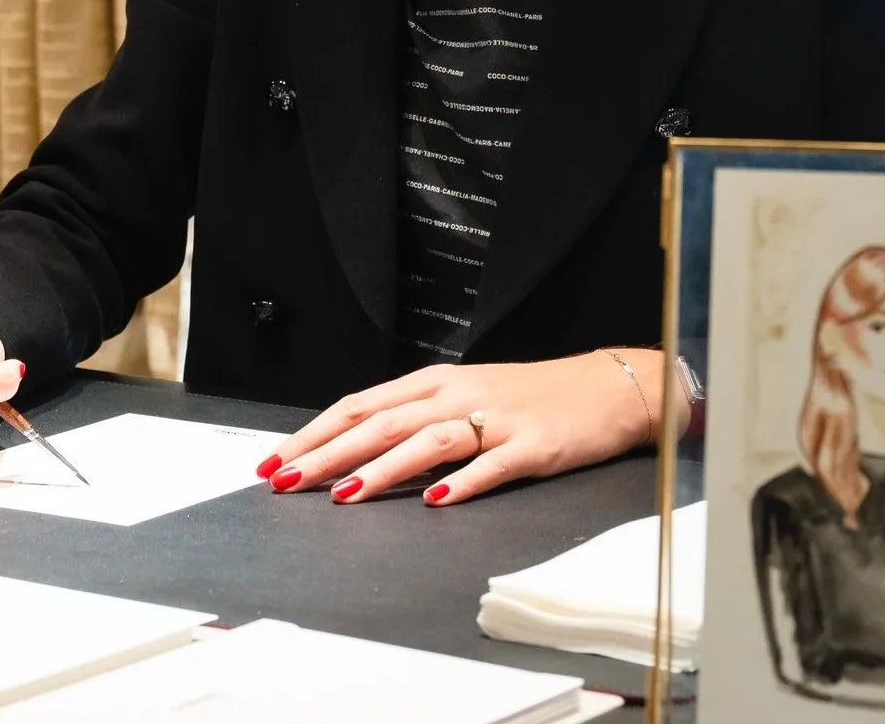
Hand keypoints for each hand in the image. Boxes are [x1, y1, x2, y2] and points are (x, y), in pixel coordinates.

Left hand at [259, 350, 658, 506]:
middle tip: (288, 482)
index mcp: (435, 383)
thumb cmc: (532, 398)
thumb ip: (417, 419)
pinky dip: (464, 482)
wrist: (608, 387)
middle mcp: (458, 395)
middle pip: (382, 421)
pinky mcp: (533, 444)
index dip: (315, 433)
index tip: (275, 460)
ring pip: (429, 439)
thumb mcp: (466, 398)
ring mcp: (496, 418)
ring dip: (384, 467)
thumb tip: (356, 451)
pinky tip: (437, 500)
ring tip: (347, 495)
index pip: (360, 405)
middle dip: (329, 454)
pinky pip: (494, 464)